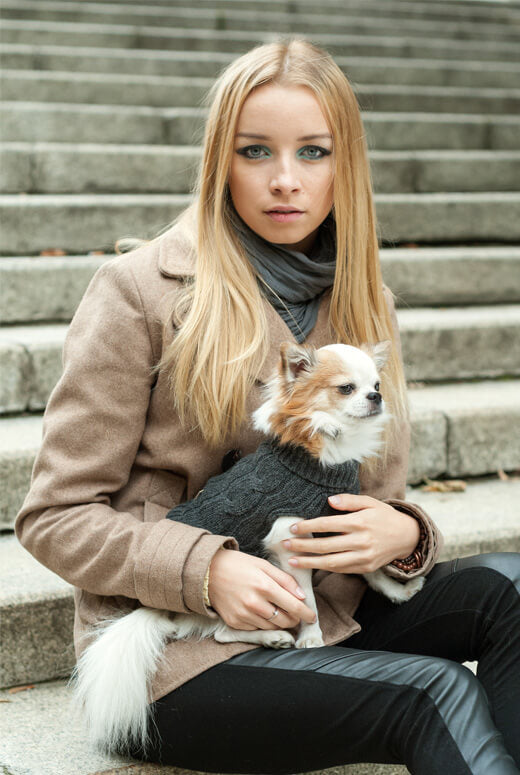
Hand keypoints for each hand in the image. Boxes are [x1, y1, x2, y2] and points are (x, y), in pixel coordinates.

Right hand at [207, 548, 317, 630]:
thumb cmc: (238, 565)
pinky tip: (263, 614)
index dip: (306, 613)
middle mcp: (254, 604)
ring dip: (281, 623)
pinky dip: (264, 624)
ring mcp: (244, 615)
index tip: (312, 617)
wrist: (208, 572)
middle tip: (297, 614)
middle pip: (285, 620)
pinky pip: (257, 629)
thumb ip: (285, 580)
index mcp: (264, 586)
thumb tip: (302, 596)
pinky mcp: (235, 623)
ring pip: (272, 627)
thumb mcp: (263, 565)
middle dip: (295, 619)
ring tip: (282, 615)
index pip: (293, 606)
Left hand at [282, 494, 419, 573]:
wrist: (408, 537)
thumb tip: (330, 499)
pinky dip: (325, 568)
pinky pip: (341, 569)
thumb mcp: (370, 502)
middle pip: (326, 546)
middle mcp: (361, 541)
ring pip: (331, 562)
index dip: (308, 527)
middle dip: (303, 547)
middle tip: (285, 545)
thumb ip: (350, 500)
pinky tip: (311, 565)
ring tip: (292, 561)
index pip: (328, 525)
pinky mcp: (365, 568)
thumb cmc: (385, 516)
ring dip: (309, 563)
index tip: (293, 528)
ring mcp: (363, 557)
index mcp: (359, 522)